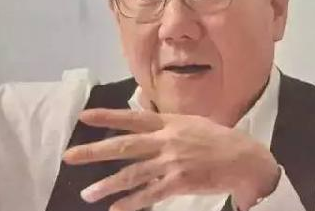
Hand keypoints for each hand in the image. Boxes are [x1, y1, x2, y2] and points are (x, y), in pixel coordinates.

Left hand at [63, 109, 280, 210]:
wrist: (244, 159)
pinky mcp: (179, 183)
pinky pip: (151, 195)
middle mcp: (165, 140)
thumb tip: (141, 112)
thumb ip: (164, 120)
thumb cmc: (216, 138)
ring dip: (107, 185)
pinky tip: (116, 208)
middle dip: (94, 152)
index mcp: (167, 123)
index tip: (83, 117)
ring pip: (132, 175)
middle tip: (69, 156)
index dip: (106, 116)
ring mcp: (171, 163)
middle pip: (123, 146)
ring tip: (87, 194)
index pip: (131, 118)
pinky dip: (132, 203)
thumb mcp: (189, 121)